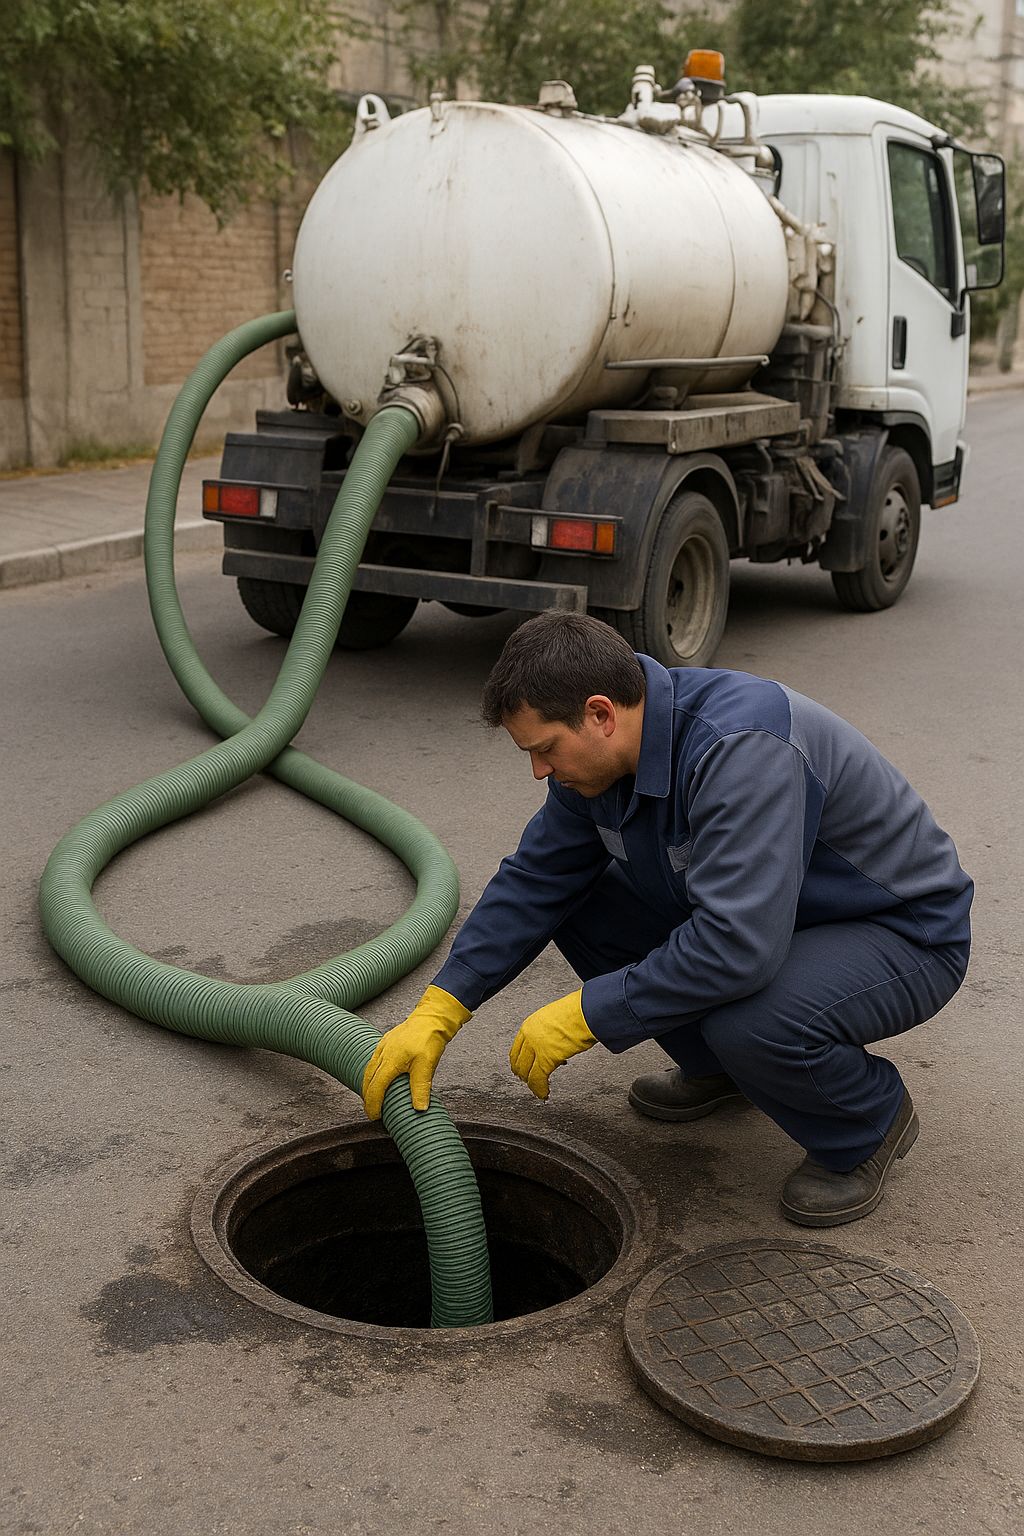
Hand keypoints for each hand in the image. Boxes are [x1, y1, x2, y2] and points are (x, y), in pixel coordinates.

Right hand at [361, 985, 470, 1118]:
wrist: (433, 1017)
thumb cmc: (429, 1039)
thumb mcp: (426, 1066)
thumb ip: (420, 1088)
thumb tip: (419, 1109)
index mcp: (390, 1061)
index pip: (376, 1088)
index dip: (373, 1104)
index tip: (374, 1115)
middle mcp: (383, 1053)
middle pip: (369, 1079)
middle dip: (368, 1096)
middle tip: (371, 1110)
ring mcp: (384, 1045)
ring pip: (370, 1068)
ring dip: (369, 1084)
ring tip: (372, 1095)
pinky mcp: (388, 1040)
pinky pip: (375, 1059)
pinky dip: (373, 1071)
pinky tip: (378, 1074)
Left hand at [509, 989, 596, 1100]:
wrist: (585, 1012)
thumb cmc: (578, 1012)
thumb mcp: (556, 1019)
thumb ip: (550, 1032)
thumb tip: (554, 1042)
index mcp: (531, 1024)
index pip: (517, 1048)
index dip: (519, 1061)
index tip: (522, 1068)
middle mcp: (530, 1036)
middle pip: (519, 1062)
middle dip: (523, 1074)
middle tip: (528, 1081)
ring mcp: (536, 1047)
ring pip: (526, 1072)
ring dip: (531, 1083)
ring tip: (537, 1089)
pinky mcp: (546, 1059)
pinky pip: (538, 1079)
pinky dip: (540, 1089)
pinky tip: (544, 1093)